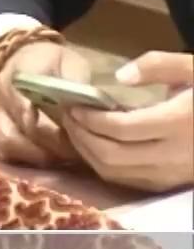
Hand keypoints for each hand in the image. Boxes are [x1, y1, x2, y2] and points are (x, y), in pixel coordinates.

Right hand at [0, 38, 91, 167]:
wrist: (21, 56)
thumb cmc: (51, 62)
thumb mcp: (70, 63)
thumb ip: (77, 84)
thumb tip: (90, 108)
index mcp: (16, 77)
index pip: (26, 110)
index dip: (51, 129)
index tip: (76, 136)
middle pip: (15, 134)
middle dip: (47, 148)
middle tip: (74, 152)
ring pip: (6, 146)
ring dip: (35, 156)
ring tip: (61, 156)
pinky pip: (1, 151)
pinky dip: (24, 158)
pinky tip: (45, 155)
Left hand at [62, 52, 193, 191]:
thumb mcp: (193, 67)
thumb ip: (158, 65)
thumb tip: (120, 75)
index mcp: (179, 122)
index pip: (121, 128)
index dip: (91, 119)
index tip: (73, 105)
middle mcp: (175, 154)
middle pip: (112, 155)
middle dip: (82, 137)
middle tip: (67, 117)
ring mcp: (173, 173)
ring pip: (117, 173)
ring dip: (88, 154)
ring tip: (76, 130)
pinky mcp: (171, 183)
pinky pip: (129, 181)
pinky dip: (105, 167)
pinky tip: (95, 148)